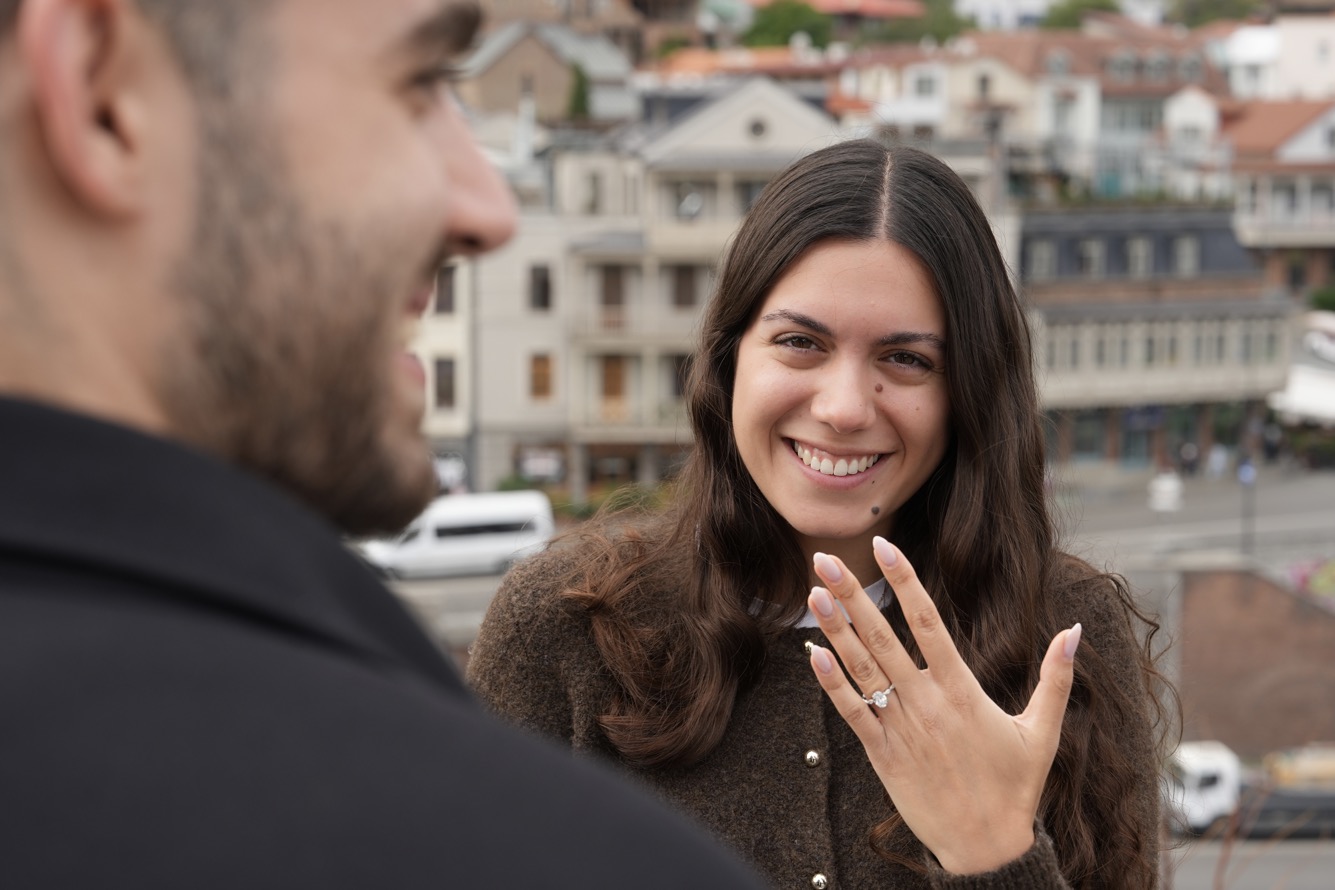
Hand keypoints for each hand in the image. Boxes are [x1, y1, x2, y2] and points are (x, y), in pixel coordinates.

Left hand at [807, 537, 1079, 874]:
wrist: (986, 850)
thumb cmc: (1016, 787)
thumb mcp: (1044, 730)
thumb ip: (1056, 677)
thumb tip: (1075, 630)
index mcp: (962, 690)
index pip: (928, 622)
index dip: (904, 581)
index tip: (884, 546)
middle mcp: (926, 703)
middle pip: (883, 637)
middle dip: (853, 595)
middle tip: (826, 560)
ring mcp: (901, 728)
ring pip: (861, 670)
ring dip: (835, 630)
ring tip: (814, 593)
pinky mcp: (882, 755)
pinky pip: (851, 712)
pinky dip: (830, 683)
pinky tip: (812, 654)